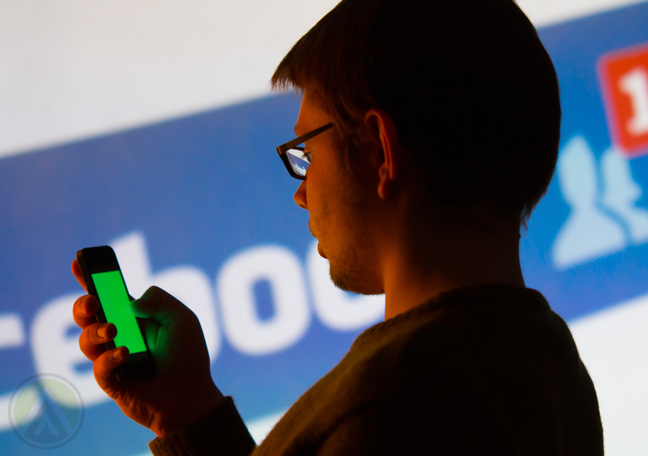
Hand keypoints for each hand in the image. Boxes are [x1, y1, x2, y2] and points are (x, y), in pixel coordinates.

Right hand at [71, 259, 224, 436]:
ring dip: (95, 331)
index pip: (108, 294)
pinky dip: (109, 357)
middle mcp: (120, 334)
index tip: (77, 263)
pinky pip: (99, 367)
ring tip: (113, 331)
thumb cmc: (188, 356)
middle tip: (93, 304)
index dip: (91, 279)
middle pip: (87, 315)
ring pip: (86, 339)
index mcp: (135, 316)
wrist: (191, 396)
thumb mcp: (182, 319)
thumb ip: (160, 301)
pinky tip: (125, 354)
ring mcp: (113, 357)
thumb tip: (131, 302)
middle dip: (82, 305)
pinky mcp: (111, 381)